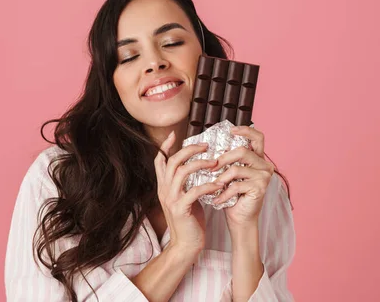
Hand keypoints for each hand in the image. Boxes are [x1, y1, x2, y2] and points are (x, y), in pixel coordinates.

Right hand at [154, 131, 224, 254]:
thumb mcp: (185, 198)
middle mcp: (164, 190)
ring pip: (182, 172)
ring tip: (215, 163)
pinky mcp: (181, 209)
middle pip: (173, 161)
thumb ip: (186, 184)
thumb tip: (197, 168)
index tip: (174, 134)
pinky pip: (194, 191)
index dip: (165, 146)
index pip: (160, 160)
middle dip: (189, 150)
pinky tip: (219, 184)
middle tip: (205, 146)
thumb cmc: (189, 222)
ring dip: (200, 164)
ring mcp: (171, 199)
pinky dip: (208, 185)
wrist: (185, 246)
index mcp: (164, 186)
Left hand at [211, 126, 274, 228]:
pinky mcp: (260, 188)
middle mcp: (265, 165)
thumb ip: (226, 160)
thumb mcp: (229, 173)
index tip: (231, 130)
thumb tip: (207, 146)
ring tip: (213, 185)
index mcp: (258, 158)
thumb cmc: (233, 195)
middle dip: (223, 158)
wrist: (240, 218)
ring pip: (237, 168)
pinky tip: (216, 199)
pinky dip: (223, 193)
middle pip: (242, 151)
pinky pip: (236, 185)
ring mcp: (264, 176)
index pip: (257, 137)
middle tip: (211, 167)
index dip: (245, 130)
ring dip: (221, 178)